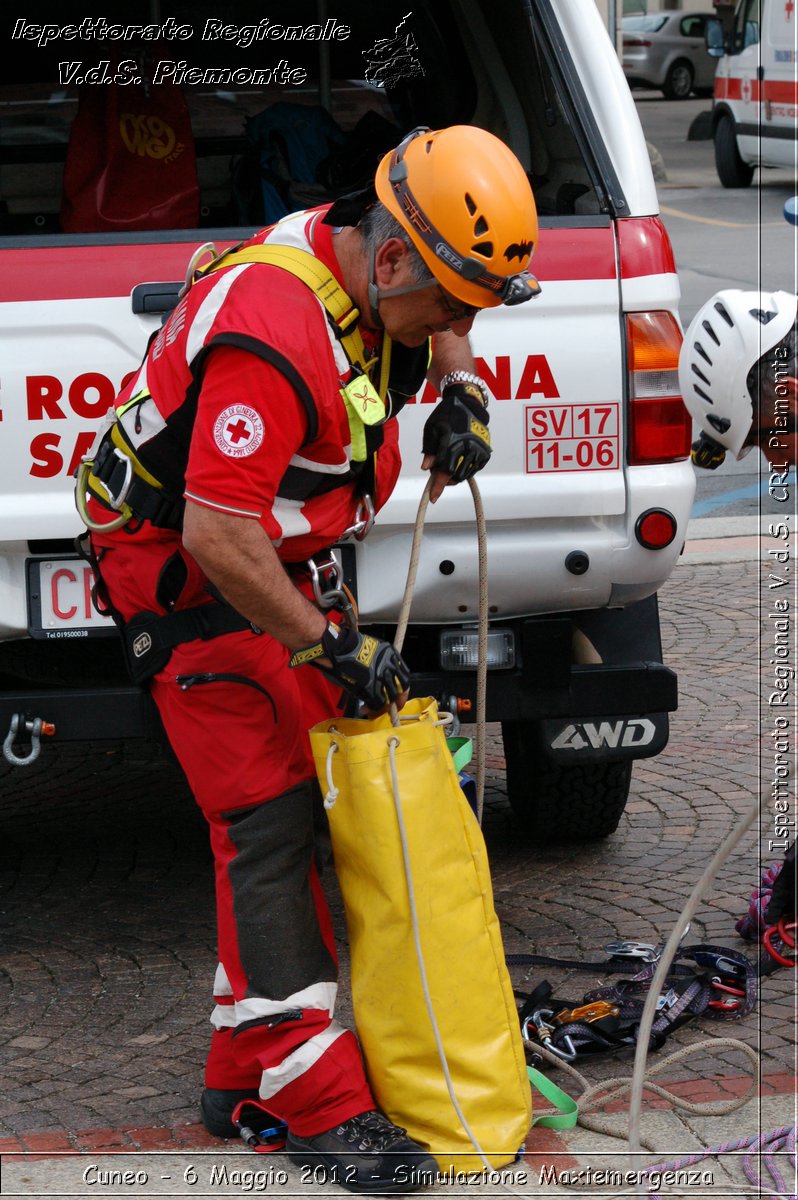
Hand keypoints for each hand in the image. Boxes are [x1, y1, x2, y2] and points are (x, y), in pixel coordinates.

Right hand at [289, 622, 409, 710]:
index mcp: (391, 655)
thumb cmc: (349, 648)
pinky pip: (377, 702)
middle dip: (396, 702)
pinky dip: (371, 709)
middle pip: (400, 690)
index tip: (398, 697)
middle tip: (389, 708)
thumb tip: (382, 684)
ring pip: (389, 698)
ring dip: (382, 707)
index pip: (405, 677)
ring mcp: (381, 676)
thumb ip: (381, 666)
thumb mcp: (373, 652)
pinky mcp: (371, 686)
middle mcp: (389, 666)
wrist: (337, 647)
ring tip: (373, 710)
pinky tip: (364, 709)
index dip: (402, 690)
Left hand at [422, 382, 490, 486]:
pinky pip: (473, 470)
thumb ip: (429, 449)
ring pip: (465, 474)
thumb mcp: (432, 428)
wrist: (469, 404)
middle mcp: (468, 447)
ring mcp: (479, 450)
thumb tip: (427, 468)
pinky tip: (458, 461)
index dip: (438, 486)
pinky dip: (464, 470)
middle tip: (437, 471)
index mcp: (453, 441)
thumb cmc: (446, 415)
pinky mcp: (485, 453)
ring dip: (453, 476)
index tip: (433, 498)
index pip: (444, 470)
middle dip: (444, 479)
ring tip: (447, 464)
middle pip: (455, 476)